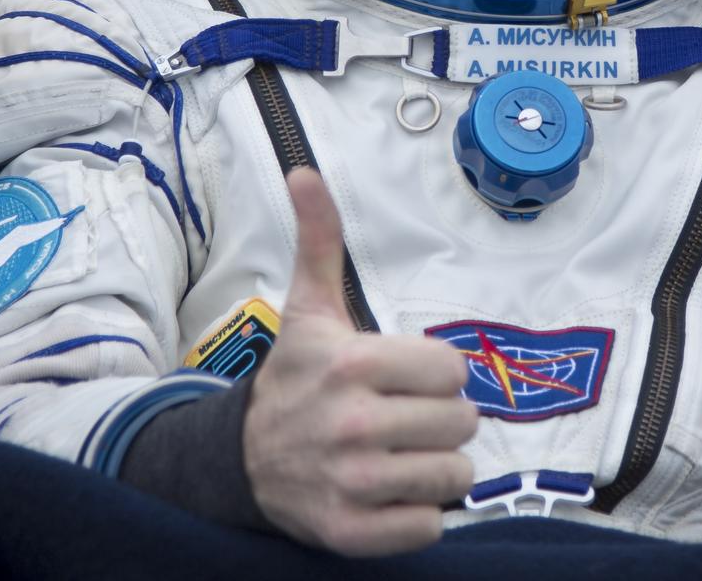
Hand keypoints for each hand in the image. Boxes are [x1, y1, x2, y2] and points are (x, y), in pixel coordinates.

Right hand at [242, 169, 476, 554]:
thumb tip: (304, 170)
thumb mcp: (309, 307)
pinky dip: (418, 514)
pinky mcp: (350, 532)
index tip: (404, 375)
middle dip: (439, 419)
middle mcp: (352, 424)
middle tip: (401, 416)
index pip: (453, 369)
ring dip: (436, 467)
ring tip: (399, 453)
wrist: (240, 460)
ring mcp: (351, 483)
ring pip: (455, 476)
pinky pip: (430, 526)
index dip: (435, 372)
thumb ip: (319, 238)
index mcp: (353, 363)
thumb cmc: (294, 376)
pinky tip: (387, 491)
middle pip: (461, 423)